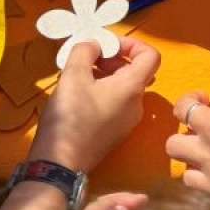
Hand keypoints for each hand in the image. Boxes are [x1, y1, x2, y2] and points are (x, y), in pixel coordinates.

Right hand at [29, 36, 159, 171]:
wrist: (59, 165)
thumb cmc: (69, 117)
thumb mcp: (73, 75)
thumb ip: (84, 51)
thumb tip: (93, 44)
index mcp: (132, 88)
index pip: (150, 55)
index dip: (131, 43)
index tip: (105, 44)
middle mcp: (136, 104)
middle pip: (134, 71)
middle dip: (111, 58)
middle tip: (85, 57)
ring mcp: (126, 121)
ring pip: (122, 87)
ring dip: (103, 73)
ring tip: (75, 73)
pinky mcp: (113, 132)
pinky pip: (114, 102)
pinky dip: (100, 90)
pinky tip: (76, 92)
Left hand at [166, 85, 209, 198]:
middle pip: (183, 108)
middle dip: (189, 109)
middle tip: (201, 117)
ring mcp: (207, 154)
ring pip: (173, 144)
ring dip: (184, 143)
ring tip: (197, 147)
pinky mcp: (209, 183)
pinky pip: (187, 177)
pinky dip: (196, 175)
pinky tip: (208, 174)